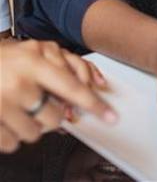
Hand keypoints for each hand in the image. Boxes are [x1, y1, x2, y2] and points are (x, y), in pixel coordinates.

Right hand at [0, 40, 115, 152]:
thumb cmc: (9, 59)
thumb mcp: (38, 51)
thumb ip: (67, 65)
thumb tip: (93, 87)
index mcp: (34, 62)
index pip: (71, 87)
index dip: (92, 103)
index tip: (109, 116)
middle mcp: (19, 83)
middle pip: (55, 117)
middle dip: (53, 116)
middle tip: (42, 106)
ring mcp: (2, 104)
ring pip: (34, 133)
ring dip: (32, 127)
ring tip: (22, 111)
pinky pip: (11, 143)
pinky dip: (13, 137)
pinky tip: (9, 121)